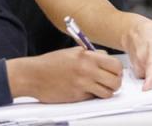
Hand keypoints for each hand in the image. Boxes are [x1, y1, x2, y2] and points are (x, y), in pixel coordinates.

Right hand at [6, 48, 122, 102]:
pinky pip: (94, 98)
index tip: (114, 71)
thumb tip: (105, 58)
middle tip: (110, 81)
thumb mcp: (72, 52)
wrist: (34, 75)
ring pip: (108, 93)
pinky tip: (86, 90)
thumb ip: (90, 54)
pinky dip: (94, 96)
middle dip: (115, 82)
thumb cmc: (50, 63)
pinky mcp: (78, 97)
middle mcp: (86, 70)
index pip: (115, 64)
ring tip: (99, 87)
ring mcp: (83, 84)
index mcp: (86, 56)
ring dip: (106, 91)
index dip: (117, 69)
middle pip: (116, 80)